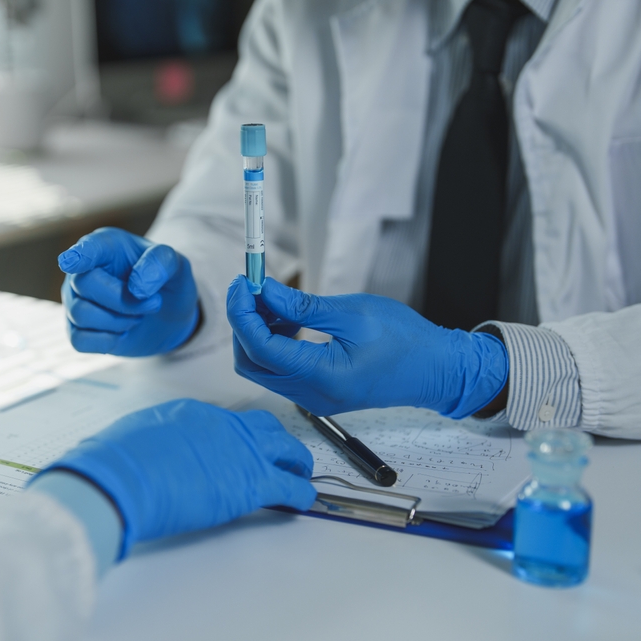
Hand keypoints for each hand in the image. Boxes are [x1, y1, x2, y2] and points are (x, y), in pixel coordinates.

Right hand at [37, 399, 315, 557]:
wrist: (120, 477)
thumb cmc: (116, 461)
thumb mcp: (135, 434)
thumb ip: (154, 439)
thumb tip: (151, 450)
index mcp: (193, 413)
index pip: (227, 422)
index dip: (235, 439)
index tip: (235, 452)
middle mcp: (223, 425)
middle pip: (264, 426)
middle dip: (276, 441)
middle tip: (280, 455)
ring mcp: (240, 451)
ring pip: (286, 449)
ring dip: (296, 462)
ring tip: (299, 475)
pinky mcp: (251, 483)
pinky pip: (290, 486)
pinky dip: (301, 493)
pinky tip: (303, 500)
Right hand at [58, 228, 198, 355]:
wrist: (167, 316)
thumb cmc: (164, 282)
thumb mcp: (176, 265)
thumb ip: (160, 264)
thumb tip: (137, 288)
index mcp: (106, 245)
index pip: (89, 247)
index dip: (79, 255)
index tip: (70, 262)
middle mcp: (83, 270)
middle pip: (85, 284)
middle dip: (124, 301)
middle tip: (154, 303)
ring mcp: (76, 300)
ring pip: (81, 313)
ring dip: (119, 321)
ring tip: (137, 316)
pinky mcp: (77, 329)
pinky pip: (79, 340)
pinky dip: (106, 341)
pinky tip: (121, 333)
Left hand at [227, 277, 507, 417]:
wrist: (437, 370)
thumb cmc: (406, 340)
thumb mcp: (353, 313)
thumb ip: (302, 306)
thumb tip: (263, 291)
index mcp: (320, 377)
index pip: (260, 348)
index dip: (243, 313)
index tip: (243, 282)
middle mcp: (310, 395)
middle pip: (251, 362)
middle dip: (244, 323)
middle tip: (252, 287)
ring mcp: (311, 398)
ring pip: (262, 367)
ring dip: (258, 331)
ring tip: (275, 299)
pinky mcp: (316, 392)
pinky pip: (281, 369)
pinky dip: (274, 342)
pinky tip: (289, 319)